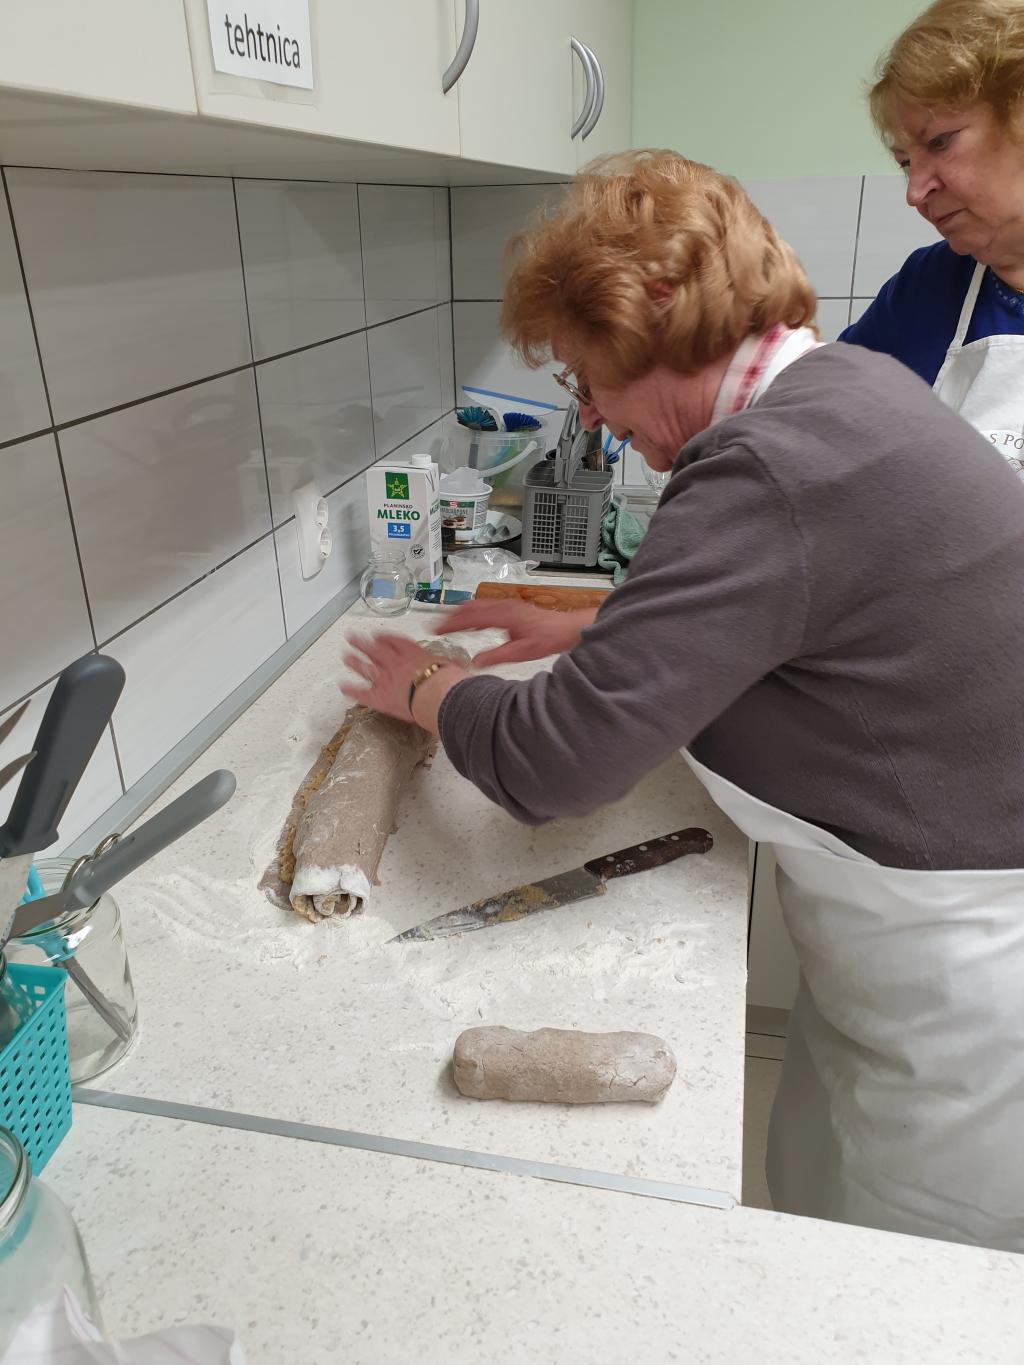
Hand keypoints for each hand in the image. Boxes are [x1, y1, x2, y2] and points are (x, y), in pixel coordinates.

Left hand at [341, 633, 465, 726]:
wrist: (438, 696)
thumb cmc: (448, 681)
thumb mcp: (449, 664)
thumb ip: (445, 663)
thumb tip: (455, 663)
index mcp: (410, 651)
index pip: (392, 640)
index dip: (382, 637)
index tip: (377, 635)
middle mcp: (393, 661)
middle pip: (373, 648)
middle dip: (361, 642)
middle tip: (351, 637)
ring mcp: (384, 678)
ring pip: (364, 667)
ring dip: (354, 661)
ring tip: (345, 656)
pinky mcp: (379, 697)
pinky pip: (361, 692)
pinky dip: (351, 690)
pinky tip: (343, 687)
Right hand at [433, 600, 597, 666]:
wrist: (567, 629)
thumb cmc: (548, 638)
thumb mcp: (521, 652)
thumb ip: (497, 656)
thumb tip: (475, 662)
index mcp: (502, 615)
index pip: (469, 618)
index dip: (450, 623)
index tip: (435, 629)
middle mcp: (502, 607)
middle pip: (470, 608)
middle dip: (451, 616)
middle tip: (436, 626)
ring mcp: (507, 606)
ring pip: (477, 605)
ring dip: (461, 613)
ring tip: (447, 622)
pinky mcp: (511, 609)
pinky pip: (486, 607)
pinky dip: (473, 613)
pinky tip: (471, 623)